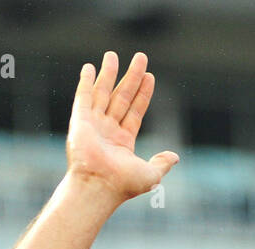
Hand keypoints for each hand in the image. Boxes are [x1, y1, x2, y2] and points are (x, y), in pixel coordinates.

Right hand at [66, 52, 178, 200]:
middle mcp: (107, 131)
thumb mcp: (151, 175)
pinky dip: (85, 82)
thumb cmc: (123, 185)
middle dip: (131, 77)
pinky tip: (90, 67)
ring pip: (103, 93)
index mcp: (123, 142)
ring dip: (109, 73)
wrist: (99, 186)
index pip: (136, 111)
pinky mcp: (79, 121)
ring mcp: (93, 125)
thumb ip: (162, 163)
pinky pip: (83, 97)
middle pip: (122, 97)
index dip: (143, 94)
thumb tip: (175, 157)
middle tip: (140, 58)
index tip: (150, 76)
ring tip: (113, 54)